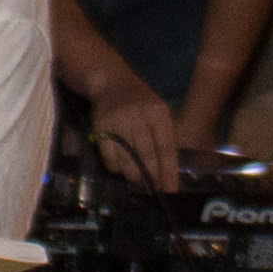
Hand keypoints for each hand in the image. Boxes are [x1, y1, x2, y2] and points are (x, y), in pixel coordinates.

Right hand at [78, 58, 182, 191]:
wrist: (112, 82)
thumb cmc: (140, 102)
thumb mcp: (158, 112)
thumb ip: (163, 136)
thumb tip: (168, 172)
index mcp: (158, 112)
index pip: (166, 147)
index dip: (168, 171)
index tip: (170, 189)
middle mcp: (139, 115)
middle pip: (146, 154)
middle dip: (151, 176)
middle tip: (153, 188)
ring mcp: (118, 120)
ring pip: (127, 158)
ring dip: (133, 174)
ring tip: (137, 180)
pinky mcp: (101, 126)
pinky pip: (109, 156)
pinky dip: (115, 166)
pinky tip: (120, 167)